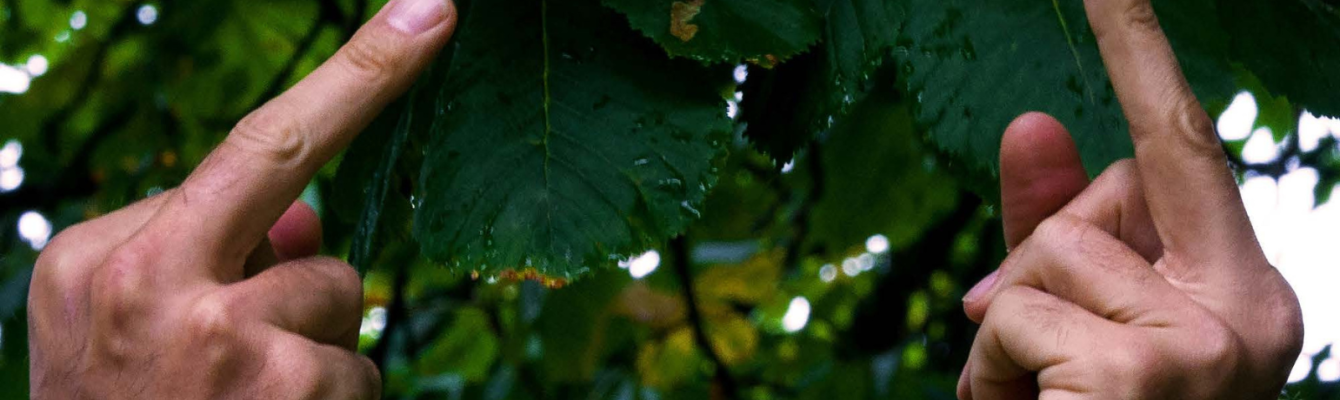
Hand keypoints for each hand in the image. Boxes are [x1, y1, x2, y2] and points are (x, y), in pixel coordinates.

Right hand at [26, 0, 454, 397]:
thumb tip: (307, 222)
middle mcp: (159, 285)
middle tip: (432, 11)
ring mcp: (231, 343)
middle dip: (368, 78)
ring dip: (313, 339)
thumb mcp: (124, 327)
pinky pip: (355, 368)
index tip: (428, 13)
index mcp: (104, 259)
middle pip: (295, 163)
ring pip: (339, 296)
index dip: (350, 75)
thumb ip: (208, 257)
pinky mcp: (293, 394)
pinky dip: (328, 395)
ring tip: (247, 395)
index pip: (245, 146)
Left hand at [957, 0, 1303, 397]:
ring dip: (1004, 329)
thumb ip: (1055, 233)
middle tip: (1033, 364)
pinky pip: (1012, 314)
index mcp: (1242, 294)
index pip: (1190, 148)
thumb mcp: (1072, 321)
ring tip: (1032, 399)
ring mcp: (1206, 342)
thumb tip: (1031, 122)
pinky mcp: (1140, 372)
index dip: (1142, 58)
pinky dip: (988, 370)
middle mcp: (1250, 310)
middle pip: (1114, 186)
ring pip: (1056, 248)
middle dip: (1041, 256)